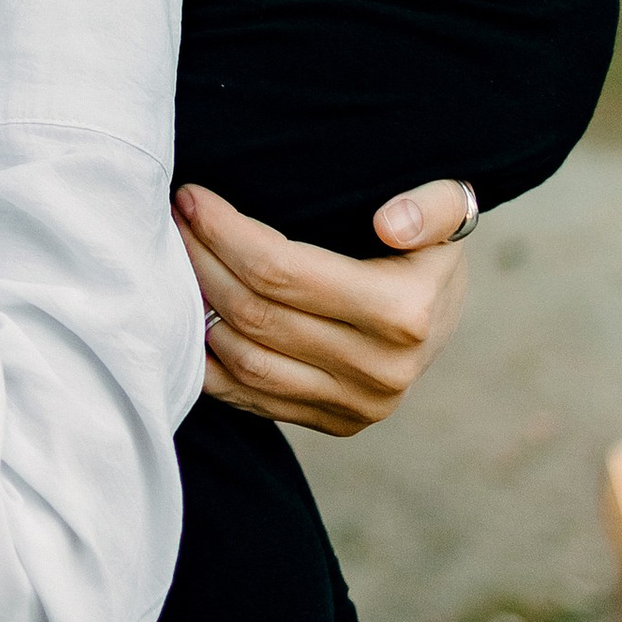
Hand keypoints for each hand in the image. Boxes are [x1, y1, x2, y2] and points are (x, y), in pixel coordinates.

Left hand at [177, 176, 475, 438]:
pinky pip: (252, 397)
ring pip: (247, 359)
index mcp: (403, 314)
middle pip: (256, 314)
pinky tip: (188, 318)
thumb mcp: (449, 206)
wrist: (444, 308)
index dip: (226, 233)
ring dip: (199, 308)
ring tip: (176, 260)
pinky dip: (210, 360)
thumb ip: (433, 205)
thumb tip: (390, 224)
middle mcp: (380, 371)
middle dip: (202, 261)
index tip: (191, 197)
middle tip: (172, 220)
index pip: (282, 271)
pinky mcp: (337, 424)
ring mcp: (357, 407)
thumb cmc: (428, 244)